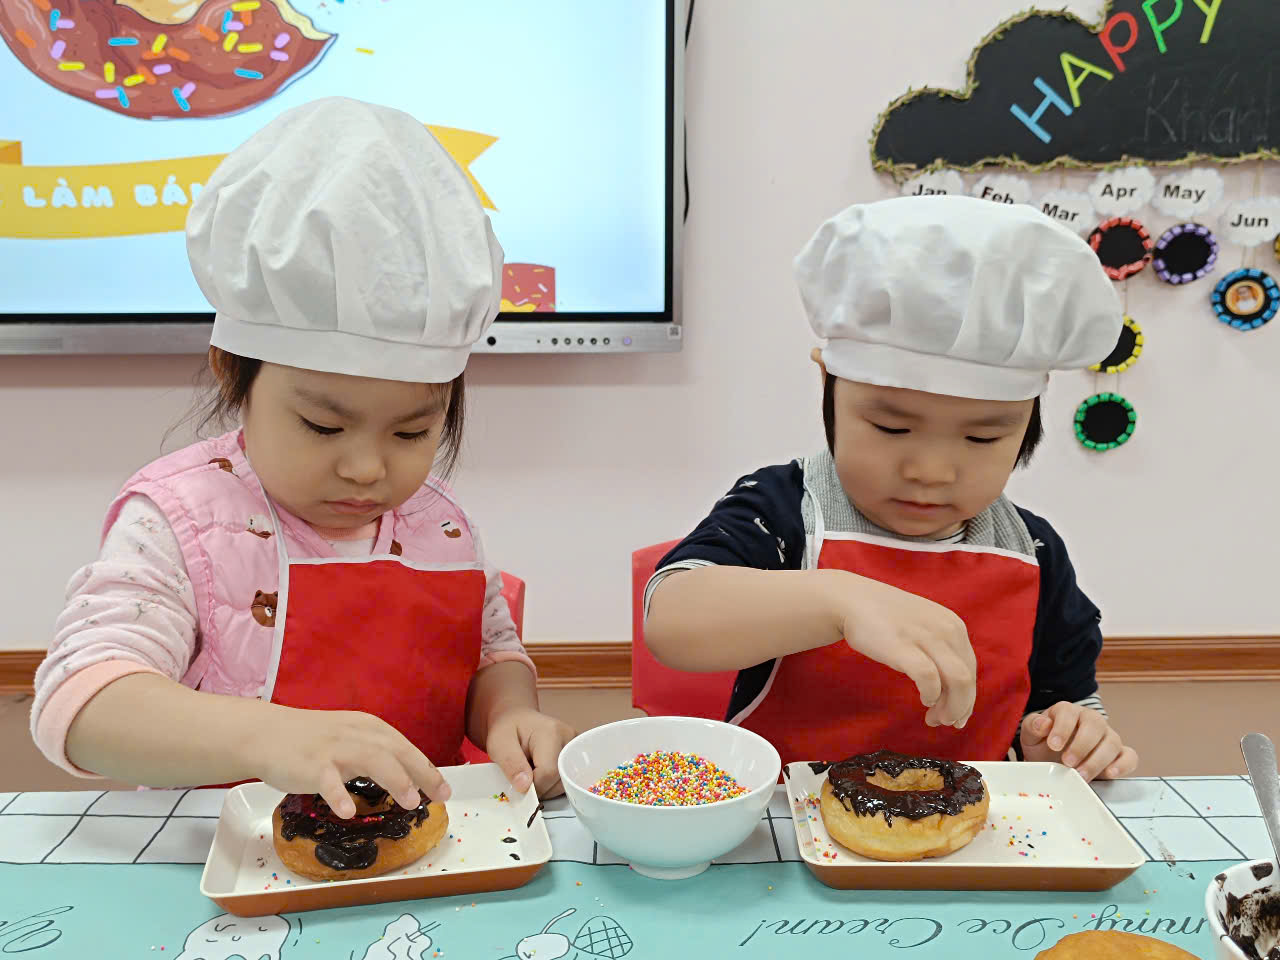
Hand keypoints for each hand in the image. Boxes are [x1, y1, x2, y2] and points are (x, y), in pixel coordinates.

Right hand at [245, 704, 450, 817]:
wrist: (267, 734)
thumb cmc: (312, 740)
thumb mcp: (350, 738)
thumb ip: (375, 753)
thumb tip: (408, 777)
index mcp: (369, 728)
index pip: (405, 748)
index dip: (427, 768)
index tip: (445, 790)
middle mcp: (356, 734)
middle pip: (396, 751)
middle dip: (422, 773)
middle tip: (440, 796)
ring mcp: (334, 749)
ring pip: (371, 759)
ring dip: (394, 779)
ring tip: (410, 802)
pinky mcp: (311, 765)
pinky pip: (328, 781)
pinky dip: (339, 796)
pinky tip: (348, 813)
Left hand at [483, 707, 575, 798]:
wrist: (517, 719)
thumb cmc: (508, 728)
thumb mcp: (499, 743)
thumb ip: (511, 764)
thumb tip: (524, 786)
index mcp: (551, 732)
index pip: (548, 773)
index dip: (532, 786)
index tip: (518, 783)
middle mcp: (569, 738)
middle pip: (560, 780)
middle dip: (539, 788)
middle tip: (523, 776)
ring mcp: (576, 746)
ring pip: (565, 783)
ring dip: (545, 787)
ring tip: (531, 772)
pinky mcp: (577, 754)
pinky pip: (567, 779)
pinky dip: (552, 784)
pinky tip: (541, 773)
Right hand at [831, 572, 975, 727]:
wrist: (852, 600)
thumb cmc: (885, 618)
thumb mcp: (923, 627)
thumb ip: (940, 650)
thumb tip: (951, 688)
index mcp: (953, 626)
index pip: (970, 669)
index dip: (967, 698)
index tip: (956, 715)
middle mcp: (946, 630)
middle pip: (967, 679)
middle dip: (960, 707)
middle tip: (945, 722)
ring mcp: (926, 637)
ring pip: (957, 681)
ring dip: (950, 707)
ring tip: (935, 718)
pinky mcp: (904, 647)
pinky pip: (929, 678)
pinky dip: (931, 695)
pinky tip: (925, 700)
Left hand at [1020, 701, 1137, 780]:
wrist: (1053, 760)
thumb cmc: (1043, 744)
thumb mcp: (1031, 736)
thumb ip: (1033, 726)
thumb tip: (1043, 723)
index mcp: (1068, 712)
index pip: (1068, 712)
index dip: (1062, 728)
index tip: (1053, 745)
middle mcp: (1091, 720)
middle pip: (1094, 725)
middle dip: (1081, 746)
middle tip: (1067, 763)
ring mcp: (1108, 736)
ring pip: (1112, 742)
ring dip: (1097, 760)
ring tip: (1082, 775)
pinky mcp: (1120, 754)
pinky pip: (1129, 757)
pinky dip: (1123, 765)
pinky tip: (1110, 774)